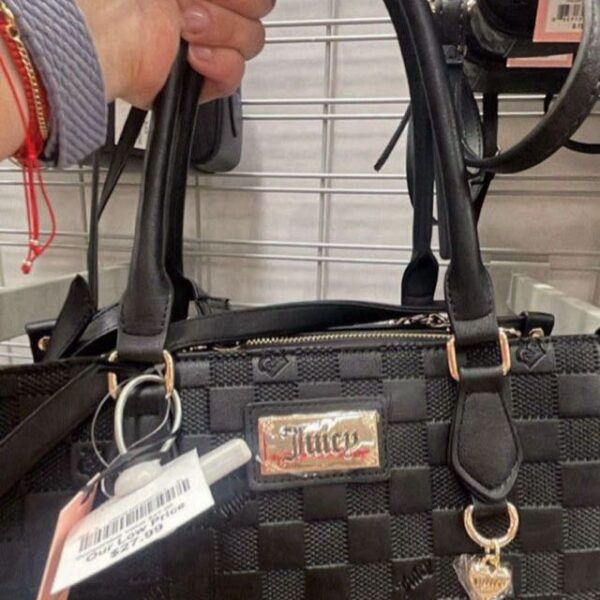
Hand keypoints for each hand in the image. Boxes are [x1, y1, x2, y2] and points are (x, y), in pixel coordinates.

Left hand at [77, 0, 273, 106]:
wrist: (109, 29)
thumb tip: (208, 2)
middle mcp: (203, 11)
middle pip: (258, 9)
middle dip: (234, 3)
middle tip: (194, 4)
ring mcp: (205, 45)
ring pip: (251, 40)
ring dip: (224, 28)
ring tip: (187, 27)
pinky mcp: (200, 82)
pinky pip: (235, 75)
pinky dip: (221, 63)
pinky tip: (194, 55)